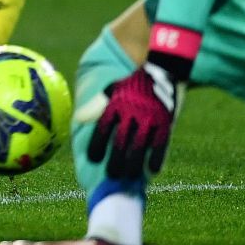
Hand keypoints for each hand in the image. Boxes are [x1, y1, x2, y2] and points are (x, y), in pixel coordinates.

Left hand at [89, 61, 180, 180]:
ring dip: (134, 164)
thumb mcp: (111, 89)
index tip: (93, 158)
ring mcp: (151, 118)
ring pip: (140, 147)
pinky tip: (151, 170)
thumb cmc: (132, 84)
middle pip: (121, 142)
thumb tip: (79, 118)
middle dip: (115, 161)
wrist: (163, 68)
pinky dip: (156, 158)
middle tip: (110, 175)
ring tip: (128, 176)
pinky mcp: (166, 122)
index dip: (97, 145)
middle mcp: (132, 112)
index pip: (103, 128)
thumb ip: (96, 105)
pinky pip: (161, 144)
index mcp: (116, 104)